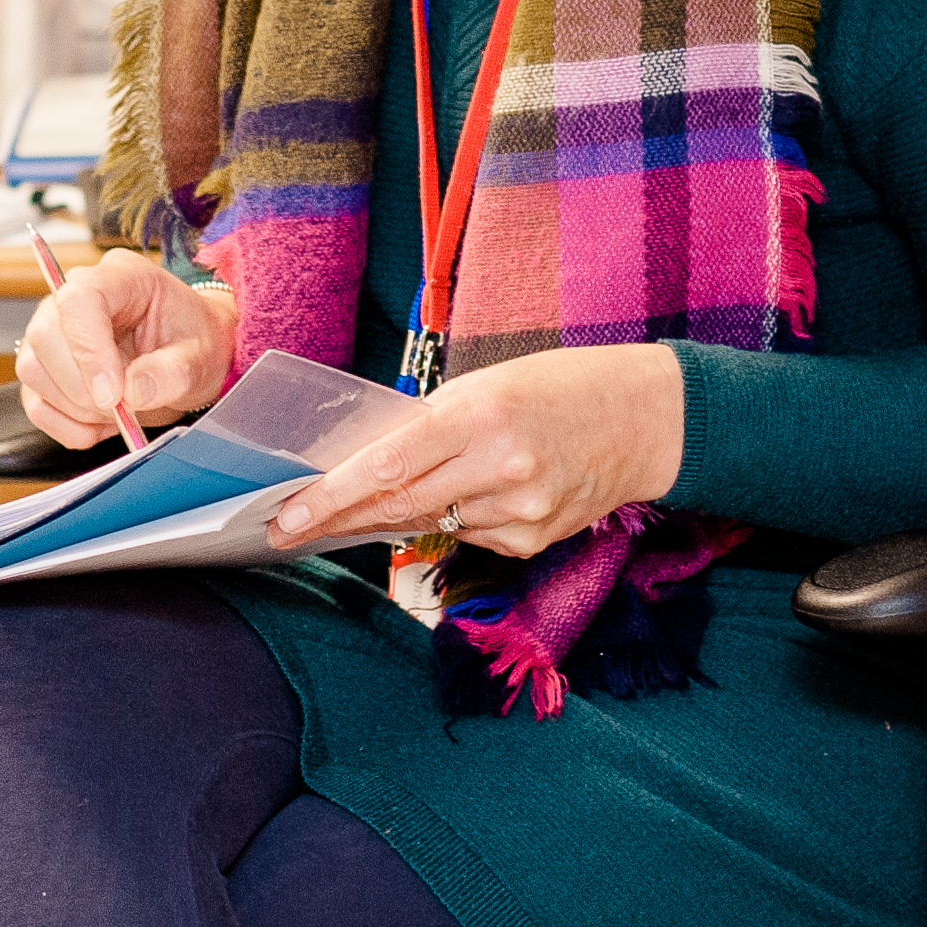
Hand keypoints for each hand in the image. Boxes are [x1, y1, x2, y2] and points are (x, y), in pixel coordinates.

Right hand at [15, 249, 236, 450]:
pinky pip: (34, 402)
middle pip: (44, 334)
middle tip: (123, 409)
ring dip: (76, 408)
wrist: (188, 360)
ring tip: (120, 413)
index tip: (113, 394)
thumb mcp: (201, 357)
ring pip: (33, 370)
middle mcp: (77, 296)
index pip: (79, 298)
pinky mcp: (45, 367)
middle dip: (81, 387)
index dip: (88, 349)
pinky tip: (101, 422)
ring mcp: (54, 330)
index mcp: (121, 277)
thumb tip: (135, 390)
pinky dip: (67, 425)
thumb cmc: (194, 344)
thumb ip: (174, 372)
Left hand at [271, 345, 688, 559]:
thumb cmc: (554, 387)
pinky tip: (473, 493)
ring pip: (430, 523)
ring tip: (373, 501)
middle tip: (288, 529)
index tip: (286, 515)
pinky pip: (470, 536)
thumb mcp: (483, 385)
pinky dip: (454, 518)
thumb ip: (426, 425)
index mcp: (479, 417)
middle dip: (336, 519)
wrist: (641, 419)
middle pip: (397, 507)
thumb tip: (364, 467)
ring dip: (394, 515)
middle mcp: (500, 469)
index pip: (385, 466)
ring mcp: (521, 512)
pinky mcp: (534, 540)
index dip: (330, 495)